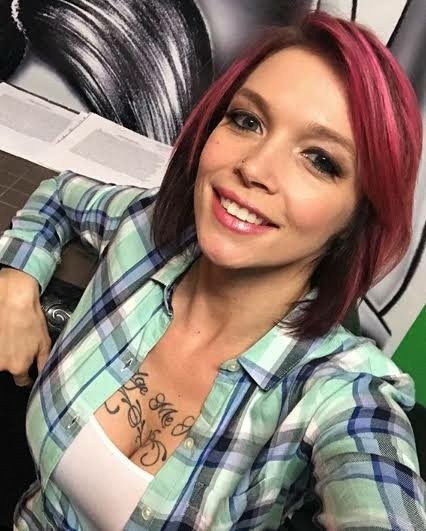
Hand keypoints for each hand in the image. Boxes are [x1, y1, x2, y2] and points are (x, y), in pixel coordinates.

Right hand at [0, 268, 50, 385]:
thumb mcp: (44, 342)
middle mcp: (2, 363)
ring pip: (0, 359)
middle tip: (18, 344)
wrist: (13, 299)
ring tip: (10, 336)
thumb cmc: (29, 318)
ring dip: (4, 351)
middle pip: (8, 369)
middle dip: (13, 360)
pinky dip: (0, 343)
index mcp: (19, 366)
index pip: (22, 381)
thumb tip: (44, 375)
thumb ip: (43, 362)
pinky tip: (4, 333)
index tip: (27, 374)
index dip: (26, 377)